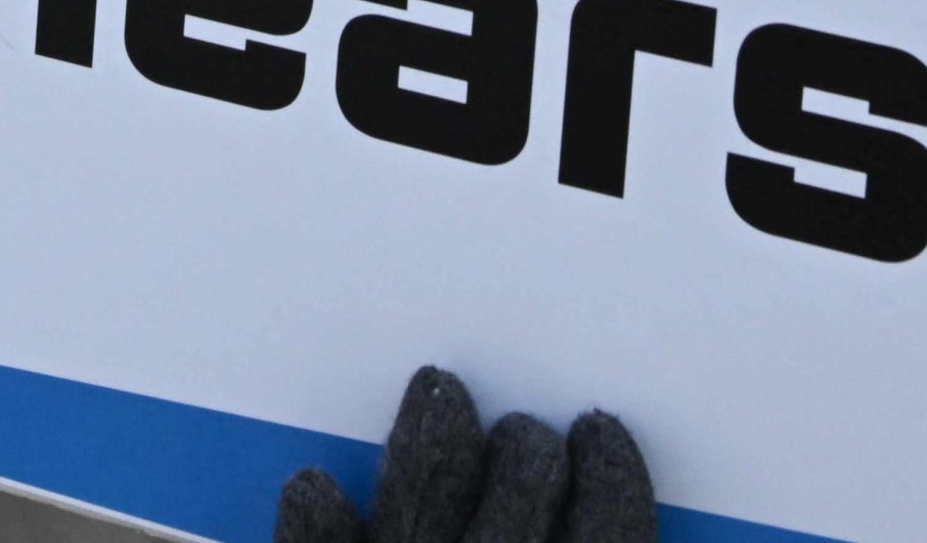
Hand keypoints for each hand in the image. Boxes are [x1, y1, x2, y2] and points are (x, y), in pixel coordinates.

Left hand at [277, 367, 650, 542]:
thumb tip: (596, 484)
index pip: (610, 529)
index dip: (612, 478)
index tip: (600, 432)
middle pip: (521, 492)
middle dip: (528, 452)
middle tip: (528, 432)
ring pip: (420, 506)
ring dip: (432, 446)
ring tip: (438, 397)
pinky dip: (317, 524)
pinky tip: (313, 487)